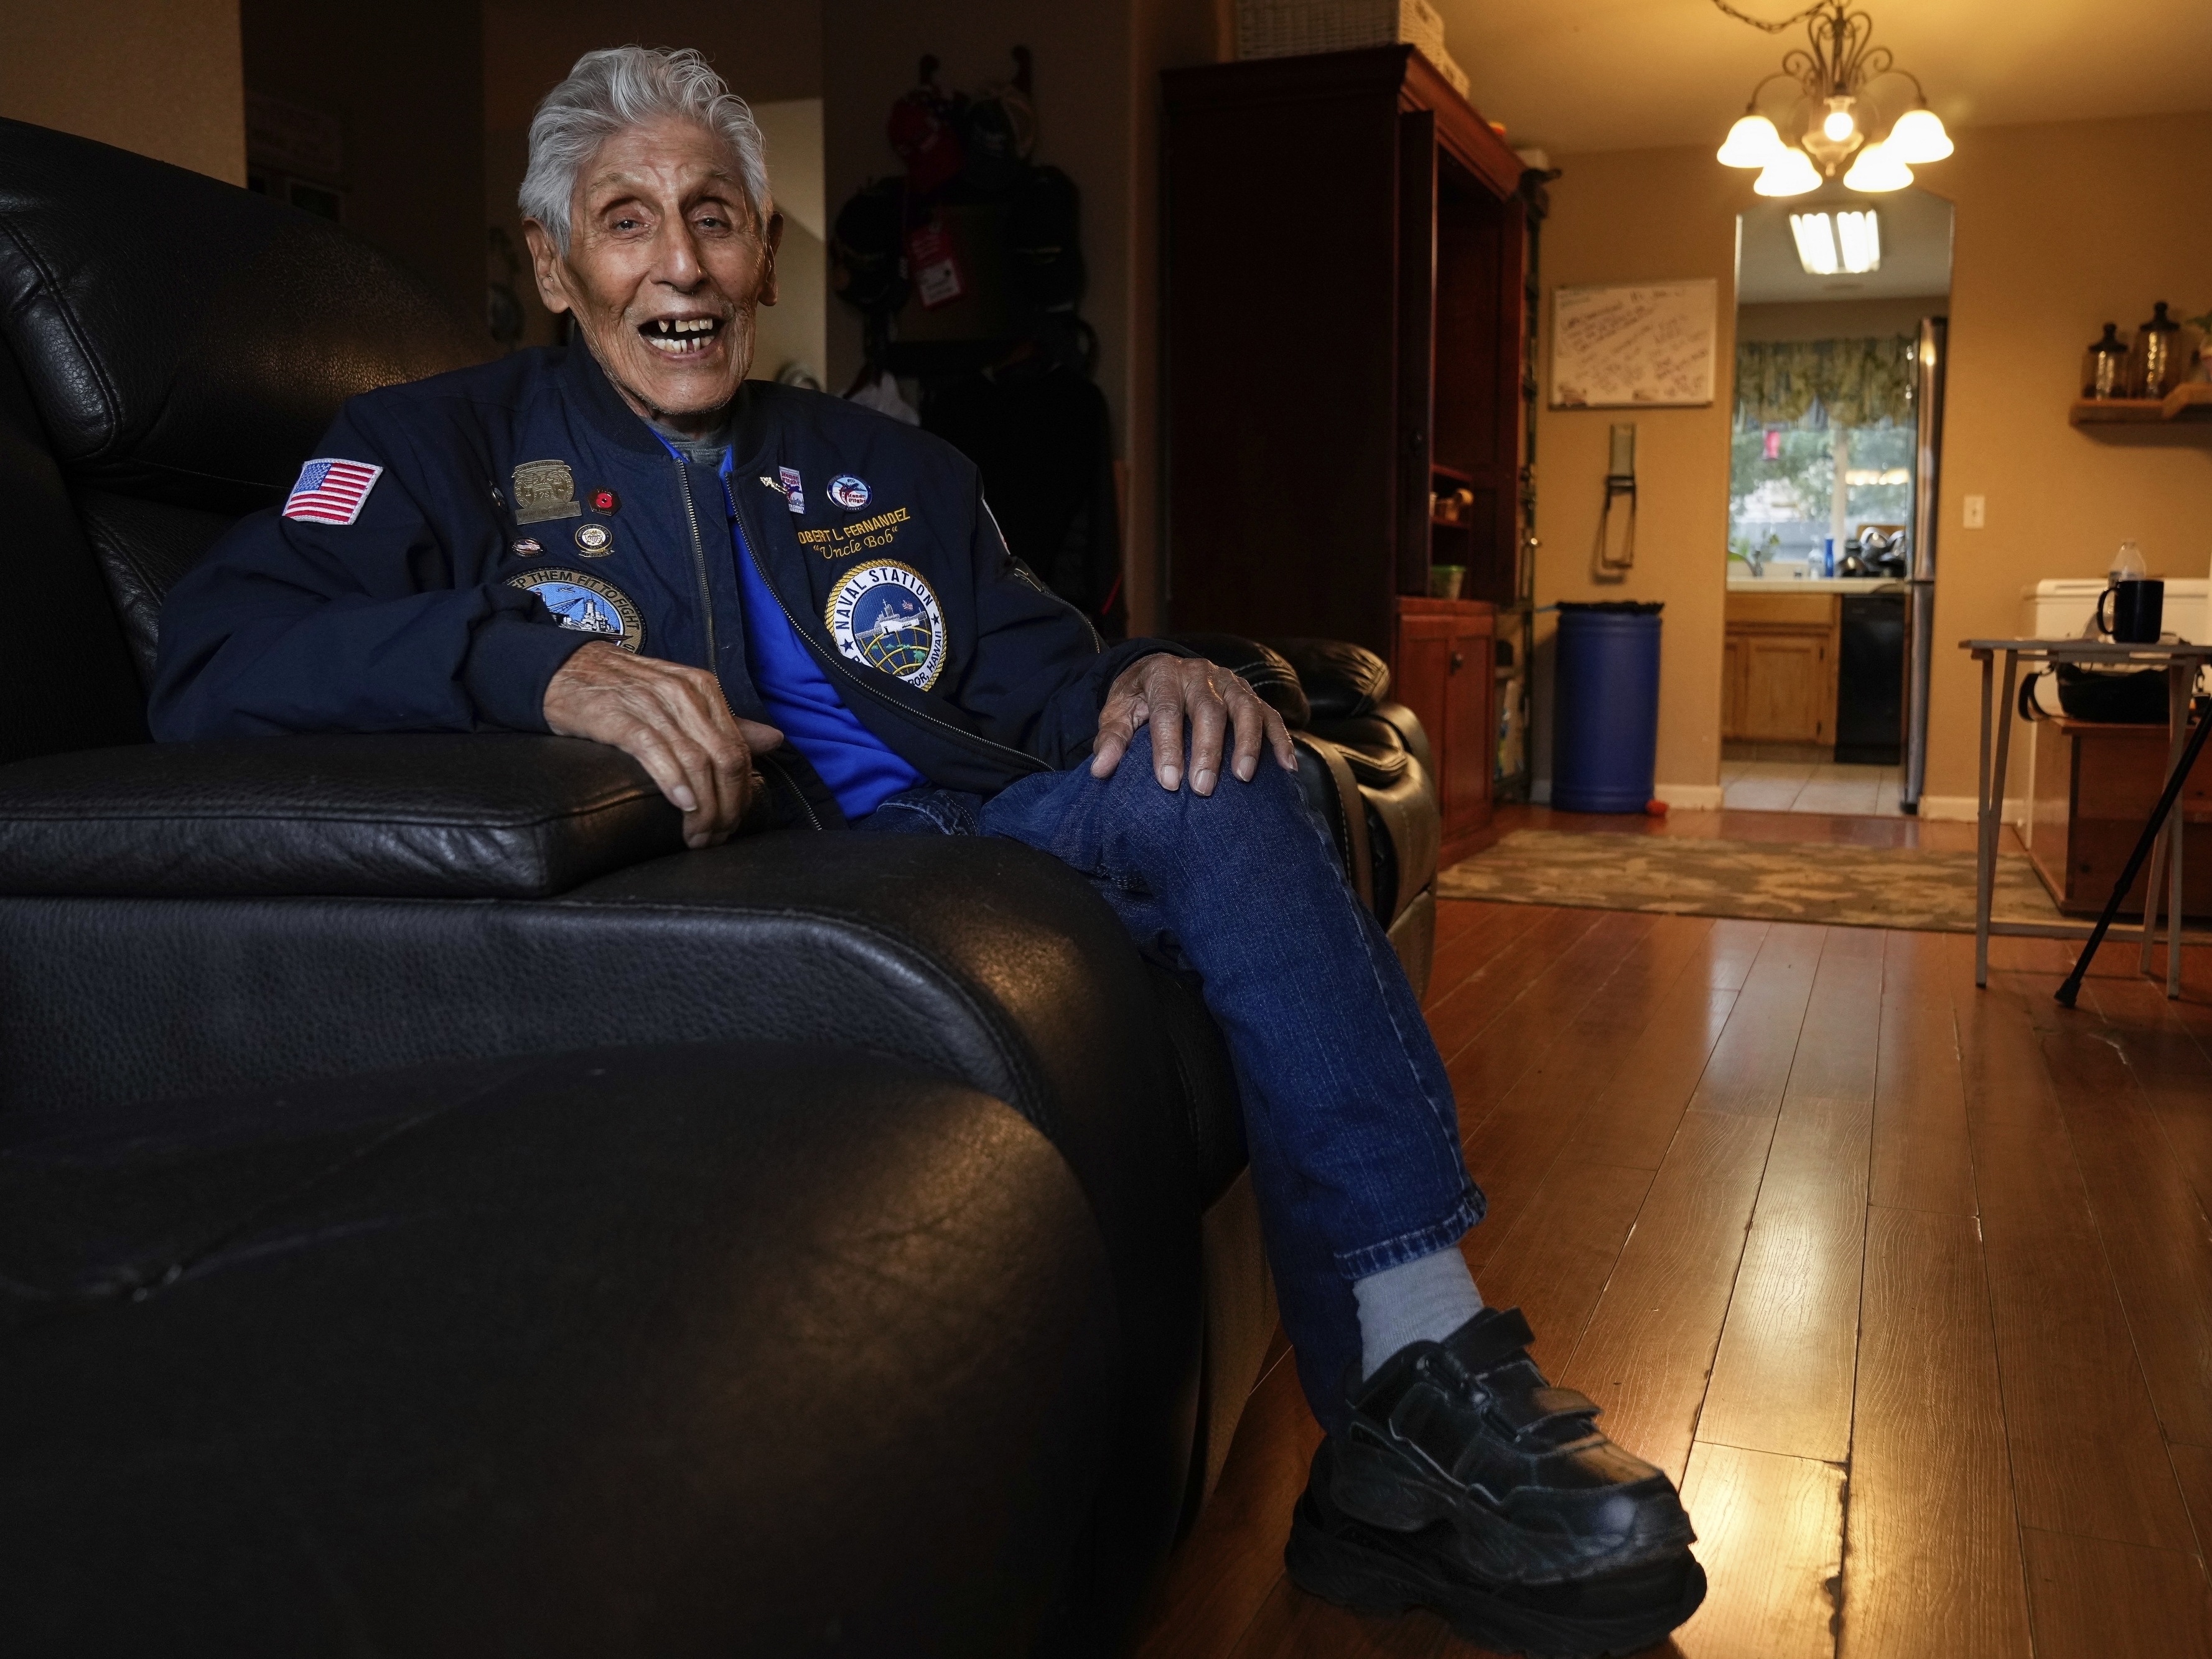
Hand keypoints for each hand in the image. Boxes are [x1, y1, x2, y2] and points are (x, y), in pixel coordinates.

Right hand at [543, 642, 782, 846]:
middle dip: (726, 807)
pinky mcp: (618, 716)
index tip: (731, 825)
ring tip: (696, 836)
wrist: (564, 670)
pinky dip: (674, 781)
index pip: (738, 750)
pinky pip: (656, 751)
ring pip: (696, 762)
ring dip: (703, 807)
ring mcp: (652, 702)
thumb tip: (774, 741)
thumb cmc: (625, 691)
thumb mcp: (680, 701)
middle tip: (714, 838)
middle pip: (725, 760)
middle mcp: (684, 693)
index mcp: (704, 689)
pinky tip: (682, 805)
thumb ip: (725, 722)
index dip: (741, 795)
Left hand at [1090, 652, 1294, 794]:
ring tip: (1243, 777)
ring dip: (1247, 743)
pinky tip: (1286, 767)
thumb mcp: (1118, 711)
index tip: (1168, 782)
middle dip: (1207, 749)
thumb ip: (1111, 737)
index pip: (1166, 709)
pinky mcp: (1250, 694)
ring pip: (1244, 707)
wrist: (1160, 672)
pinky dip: (1280, 740)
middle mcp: (1199, 673)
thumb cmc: (1139, 699)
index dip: (1167, 746)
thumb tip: (1100, 769)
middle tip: (1203, 789)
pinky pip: (1270, 714)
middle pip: (1208, 708)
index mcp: (1163, 674)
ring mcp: (1229, 681)